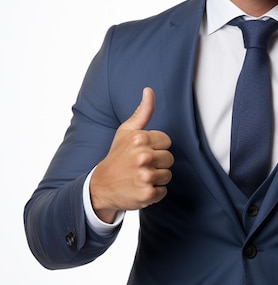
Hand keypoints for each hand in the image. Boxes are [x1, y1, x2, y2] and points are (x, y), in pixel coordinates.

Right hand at [90, 88, 172, 222]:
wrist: (101, 186)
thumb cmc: (117, 156)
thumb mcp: (126, 132)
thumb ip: (142, 112)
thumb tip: (149, 90)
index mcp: (140, 139)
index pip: (167, 142)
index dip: (156, 147)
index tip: (143, 151)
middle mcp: (143, 157)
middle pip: (170, 158)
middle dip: (158, 163)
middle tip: (141, 166)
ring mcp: (145, 176)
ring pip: (168, 175)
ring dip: (157, 178)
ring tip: (140, 176)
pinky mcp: (147, 194)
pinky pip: (163, 191)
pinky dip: (154, 192)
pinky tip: (140, 188)